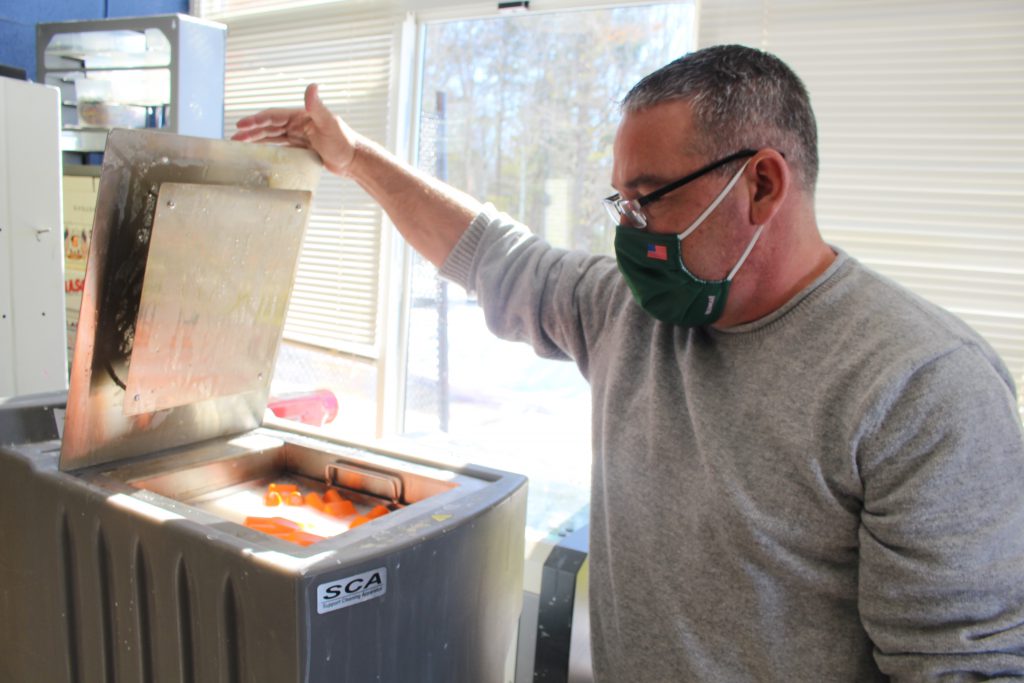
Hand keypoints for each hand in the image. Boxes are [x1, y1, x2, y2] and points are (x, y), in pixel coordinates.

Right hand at [232, 83, 358, 175]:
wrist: (355, 160)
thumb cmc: (344, 141)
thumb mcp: (330, 123)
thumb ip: (318, 106)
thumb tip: (312, 86)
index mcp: (301, 116)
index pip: (273, 116)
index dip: (256, 120)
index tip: (241, 124)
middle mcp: (298, 124)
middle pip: (269, 126)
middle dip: (251, 130)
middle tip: (234, 136)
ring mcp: (300, 136)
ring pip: (273, 136)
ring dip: (256, 139)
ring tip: (239, 144)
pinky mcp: (302, 148)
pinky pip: (281, 146)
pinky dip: (268, 147)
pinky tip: (258, 151)